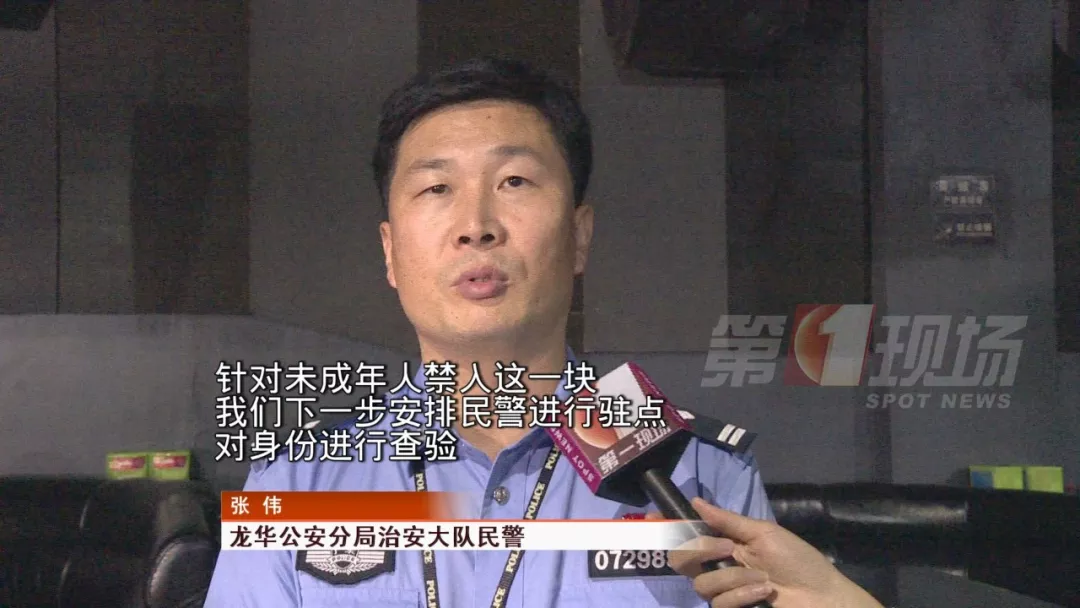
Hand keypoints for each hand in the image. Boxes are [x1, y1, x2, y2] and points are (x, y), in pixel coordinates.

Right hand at [649, 497, 883, 607]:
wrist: (821, 597)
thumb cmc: (797, 560)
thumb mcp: (763, 533)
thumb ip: (727, 521)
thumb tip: (695, 501)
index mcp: (726, 543)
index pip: (688, 534)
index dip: (667, 527)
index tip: (651, 518)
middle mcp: (719, 566)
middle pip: (683, 559)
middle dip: (701, 552)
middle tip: (728, 550)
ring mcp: (724, 591)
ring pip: (701, 583)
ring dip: (734, 578)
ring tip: (762, 578)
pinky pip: (719, 602)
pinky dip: (742, 595)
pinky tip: (763, 592)